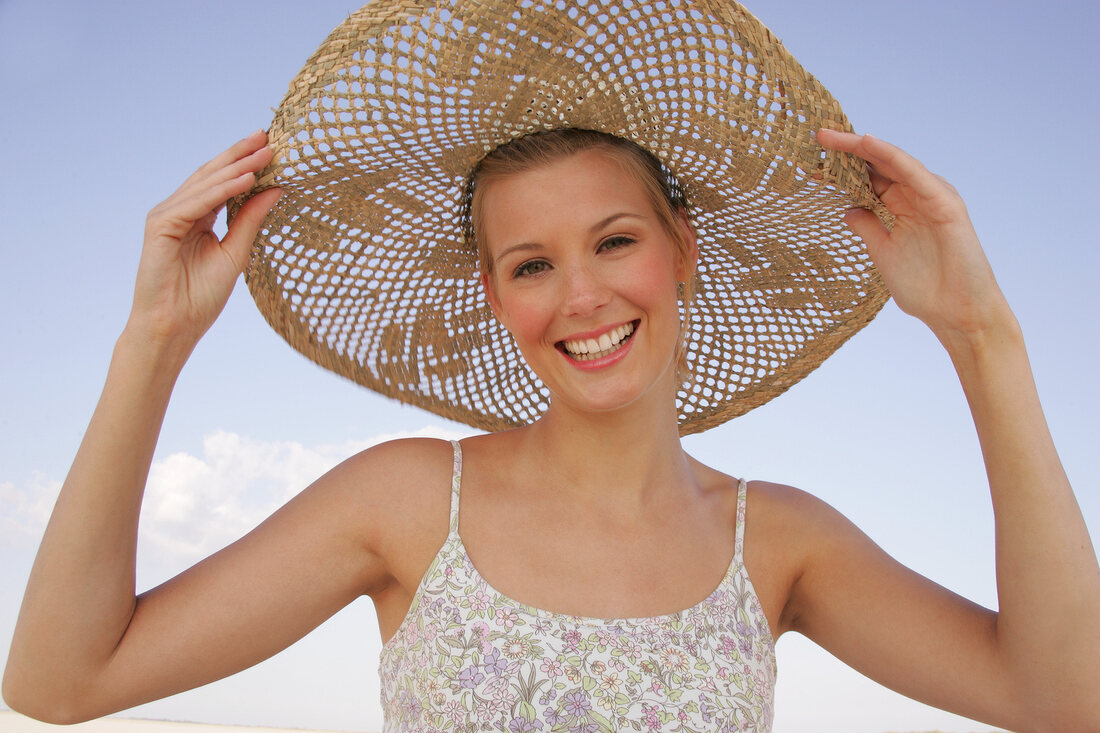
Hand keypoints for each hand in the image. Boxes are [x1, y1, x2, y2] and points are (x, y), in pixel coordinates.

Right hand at [129, 130, 280, 348]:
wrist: (174, 326)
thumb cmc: (200, 298)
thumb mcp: (235, 253)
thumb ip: (250, 220)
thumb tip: (276, 190)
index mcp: (196, 217)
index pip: (221, 183)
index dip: (244, 164)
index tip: (271, 147)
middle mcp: (179, 211)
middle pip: (212, 175)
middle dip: (240, 155)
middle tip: (267, 136)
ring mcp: (167, 216)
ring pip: (205, 184)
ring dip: (237, 167)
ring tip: (264, 153)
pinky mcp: (160, 225)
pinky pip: (197, 202)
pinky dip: (222, 189)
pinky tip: (247, 179)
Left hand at [816, 129, 1012, 341]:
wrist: (957, 314)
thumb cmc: (925, 287)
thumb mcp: (884, 253)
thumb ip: (869, 228)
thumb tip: (848, 210)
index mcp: (901, 207)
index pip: (868, 179)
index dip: (841, 171)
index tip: (811, 166)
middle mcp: (916, 196)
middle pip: (878, 165)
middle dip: (847, 151)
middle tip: (817, 136)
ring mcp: (931, 197)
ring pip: (893, 162)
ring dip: (863, 147)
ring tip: (833, 137)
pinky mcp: (945, 203)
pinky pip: (914, 173)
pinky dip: (891, 156)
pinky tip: (868, 144)